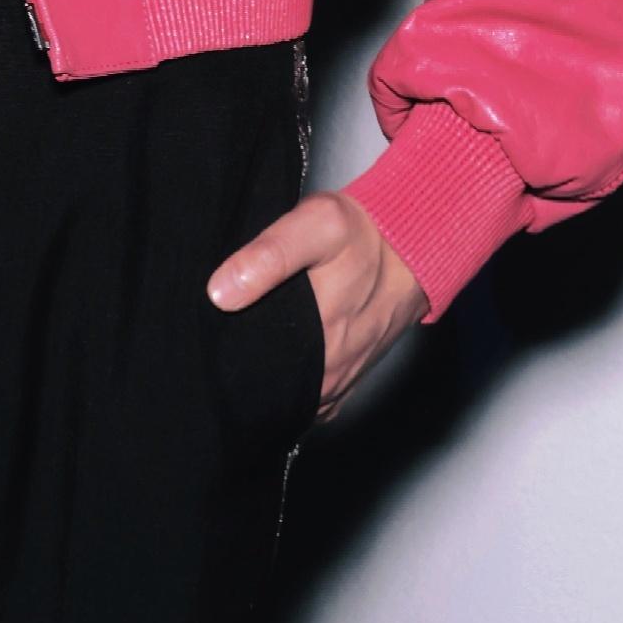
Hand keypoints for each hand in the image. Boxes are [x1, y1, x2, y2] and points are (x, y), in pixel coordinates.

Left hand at [207, 188, 427, 422]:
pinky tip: (276, 353)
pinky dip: (288, 381)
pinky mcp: (344, 382)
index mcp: (317, 343)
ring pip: (285, 394)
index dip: (224, 355)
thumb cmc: (364, 234)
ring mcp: (337, 383)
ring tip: (246, 340)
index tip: (210, 330)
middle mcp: (328, 374)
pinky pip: (306, 397)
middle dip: (241, 365)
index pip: (250, 374)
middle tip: (222, 331)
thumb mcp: (316, 225)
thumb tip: (220, 292)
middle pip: (265, 386)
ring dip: (266, 374)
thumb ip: (268, 256)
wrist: (412, 247)